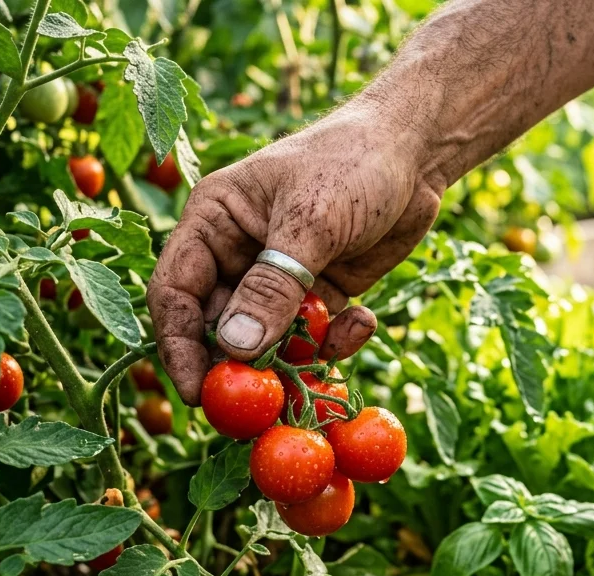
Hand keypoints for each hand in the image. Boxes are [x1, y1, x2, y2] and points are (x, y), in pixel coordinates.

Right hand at [147, 109, 443, 404]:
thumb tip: (236, 348)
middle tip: (265, 404)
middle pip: (220, 328)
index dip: (179, 345)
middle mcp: (238, 255)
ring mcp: (281, 279)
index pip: (175, 292)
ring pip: (270, 342)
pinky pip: (315, 338)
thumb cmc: (353, 162)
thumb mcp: (312, 221)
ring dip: (296, 358)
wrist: (418, 152)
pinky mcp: (322, 295)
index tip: (199, 392)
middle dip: (242, 366)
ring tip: (328, 354)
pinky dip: (335, 342)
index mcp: (213, 222)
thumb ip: (274, 286)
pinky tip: (363, 321)